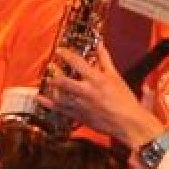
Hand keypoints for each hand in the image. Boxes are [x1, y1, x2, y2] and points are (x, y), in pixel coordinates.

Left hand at [39, 45, 162, 147]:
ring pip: (59, 95)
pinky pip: (59, 109)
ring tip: (47, 79)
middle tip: (52, 66)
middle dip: (55, 71)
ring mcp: (80, 105)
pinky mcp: (78, 116)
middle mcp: (86, 92)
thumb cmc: (125, 100)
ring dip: (51, 86)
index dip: (66, 54)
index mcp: (96, 79)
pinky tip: (39, 98)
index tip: (60, 50)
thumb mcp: (116, 76)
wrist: (129, 122)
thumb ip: (105, 60)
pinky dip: (47, 103)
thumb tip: (99, 45)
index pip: (77, 62)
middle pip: (63, 80)